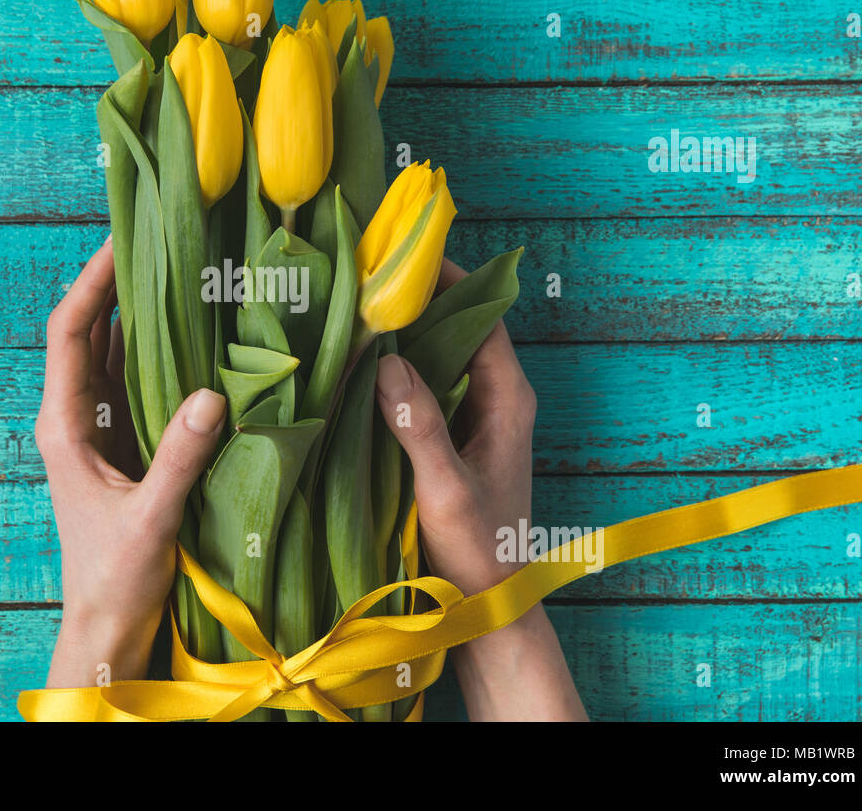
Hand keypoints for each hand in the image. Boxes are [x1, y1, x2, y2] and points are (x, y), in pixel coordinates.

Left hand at [36, 237, 226, 687]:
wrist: (109, 626)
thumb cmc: (115, 578)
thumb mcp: (149, 518)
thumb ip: (179, 459)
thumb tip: (211, 396)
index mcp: (63, 426)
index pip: (69, 335)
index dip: (90, 283)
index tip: (118, 240)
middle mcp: (77, 419)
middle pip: (91, 334)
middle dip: (119, 286)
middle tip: (160, 239)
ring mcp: (102, 432)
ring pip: (118, 358)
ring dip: (143, 318)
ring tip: (181, 273)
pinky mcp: (127, 448)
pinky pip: (141, 388)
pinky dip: (163, 358)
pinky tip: (195, 338)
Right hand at [374, 259, 586, 719]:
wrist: (487, 604)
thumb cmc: (476, 550)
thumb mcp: (445, 489)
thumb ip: (420, 427)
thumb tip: (387, 364)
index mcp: (508, 399)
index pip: (483, 316)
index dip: (447, 281)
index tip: (401, 257)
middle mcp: (496, 398)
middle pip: (460, 326)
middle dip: (418, 299)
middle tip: (364, 276)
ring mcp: (476, 416)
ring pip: (442, 354)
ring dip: (405, 332)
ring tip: (354, 307)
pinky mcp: (454, 435)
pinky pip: (428, 384)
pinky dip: (399, 366)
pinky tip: (359, 363)